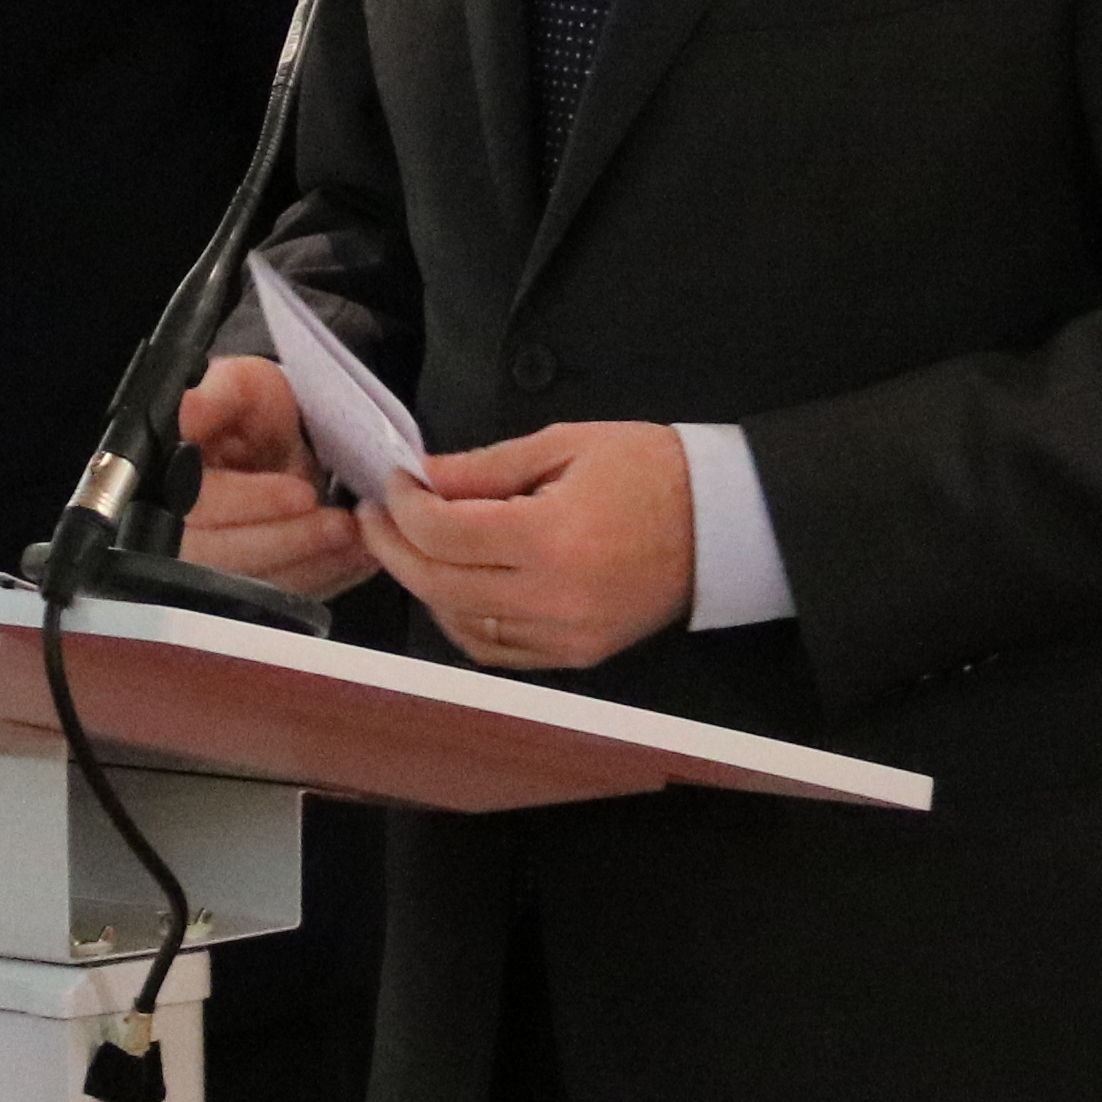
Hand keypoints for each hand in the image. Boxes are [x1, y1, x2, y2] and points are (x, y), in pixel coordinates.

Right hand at [174, 357, 373, 601]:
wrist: (267, 441)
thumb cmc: (248, 411)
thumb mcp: (236, 386)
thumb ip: (216, 396)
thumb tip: (187, 408)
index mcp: (167, 478)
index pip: (197, 504)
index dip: (249, 502)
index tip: (302, 493)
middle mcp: (175, 531)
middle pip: (221, 558)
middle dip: (289, 541)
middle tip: (342, 525)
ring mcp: (209, 566)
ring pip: (252, 587)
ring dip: (312, 567)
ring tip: (358, 540)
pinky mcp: (246, 587)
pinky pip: (278, 597)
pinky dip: (324, 580)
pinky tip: (356, 558)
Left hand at [370, 420, 693, 674]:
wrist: (723, 523)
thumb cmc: (649, 469)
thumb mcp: (565, 444)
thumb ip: (483, 468)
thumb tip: (418, 478)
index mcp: (551, 536)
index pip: (443, 533)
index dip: (402, 506)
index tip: (392, 482)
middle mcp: (552, 597)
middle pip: (439, 583)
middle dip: (395, 547)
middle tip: (378, 515)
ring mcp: (564, 635)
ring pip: (458, 624)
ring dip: (425, 585)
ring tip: (415, 546)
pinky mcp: (575, 656)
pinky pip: (494, 649)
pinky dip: (461, 620)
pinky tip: (455, 586)